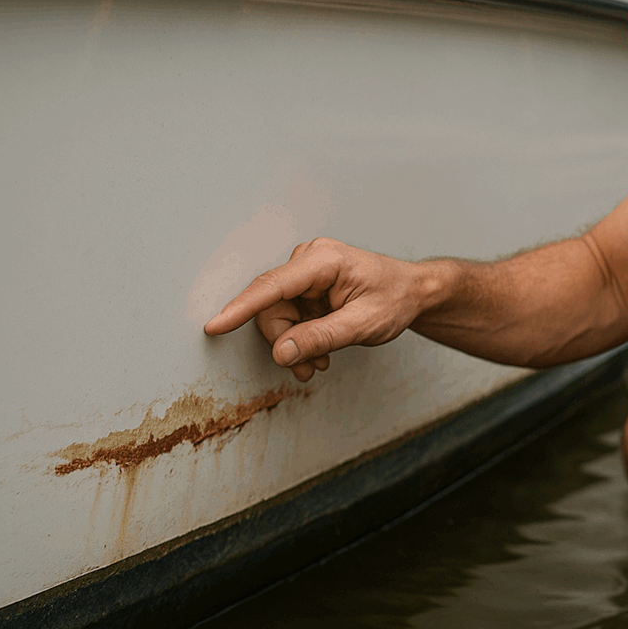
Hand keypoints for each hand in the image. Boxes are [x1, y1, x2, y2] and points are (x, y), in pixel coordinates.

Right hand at [204, 238, 424, 380]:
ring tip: (319, 362)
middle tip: (309, 368)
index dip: (241, 308)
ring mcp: (306, 273)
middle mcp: (309, 260)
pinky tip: (319, 350)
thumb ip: (321, 337)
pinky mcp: (305, 286)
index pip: (273, 286)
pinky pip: (287, 316)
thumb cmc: (395, 299)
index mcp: (324, 261)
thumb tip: (281, 352)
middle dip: (284, 342)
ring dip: (293, 344)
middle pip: (271, 307)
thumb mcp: (363, 325)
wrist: (412, 292)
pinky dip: (298, 338)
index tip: (215, 326)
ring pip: (276, 315)